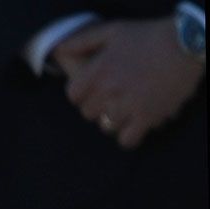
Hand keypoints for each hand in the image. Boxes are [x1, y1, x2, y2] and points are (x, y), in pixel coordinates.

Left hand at [56, 20, 204, 149]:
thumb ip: (82, 41)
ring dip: (116, 119)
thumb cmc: (149, 35)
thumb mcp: (113, 31)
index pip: (73, 95)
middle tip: (117, 95)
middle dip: (99, 105)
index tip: (96, 88)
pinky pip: (127, 140)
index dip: (84, 92)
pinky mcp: (147, 117)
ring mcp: (128, 106)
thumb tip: (58, 51)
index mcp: (98, 71)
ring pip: (106, 127)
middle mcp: (109, 90)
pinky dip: (130, 135)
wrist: (187, 43)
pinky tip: (138, 123)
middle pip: (88, 113)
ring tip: (131, 106)